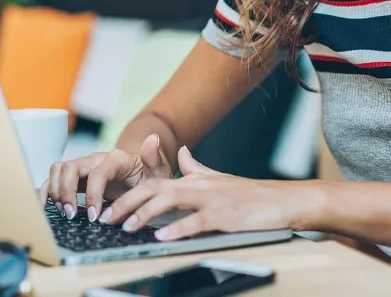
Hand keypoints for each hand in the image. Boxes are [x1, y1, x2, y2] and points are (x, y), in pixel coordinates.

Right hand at [39, 134, 171, 222]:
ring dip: (55, 191)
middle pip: (70, 167)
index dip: (92, 194)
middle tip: (72, 215)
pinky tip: (46, 208)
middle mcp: (95, 159)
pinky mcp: (76, 178)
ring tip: (65, 213)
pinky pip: (54, 179)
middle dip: (67, 192)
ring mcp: (83, 167)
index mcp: (115, 159)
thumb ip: (154, 158)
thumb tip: (153, 138)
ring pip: (58, 170)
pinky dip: (46, 191)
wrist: (144, 177)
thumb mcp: (158, 172)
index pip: (96, 172)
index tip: (95, 217)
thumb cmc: (150, 177)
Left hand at [99, 146, 324, 240]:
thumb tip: (182, 153)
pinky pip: (196, 221)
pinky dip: (178, 228)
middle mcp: (198, 186)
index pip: (153, 183)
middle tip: (106, 218)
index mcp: (193, 179)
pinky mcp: (225, 215)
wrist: (284, 200)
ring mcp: (211, 199)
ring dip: (145, 214)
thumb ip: (196, 167)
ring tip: (127, 227)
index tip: (109, 207)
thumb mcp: (219, 179)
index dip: (128, 194)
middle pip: (153, 189)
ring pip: (170, 201)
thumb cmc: (252, 194)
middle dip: (126, 203)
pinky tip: (162, 236)